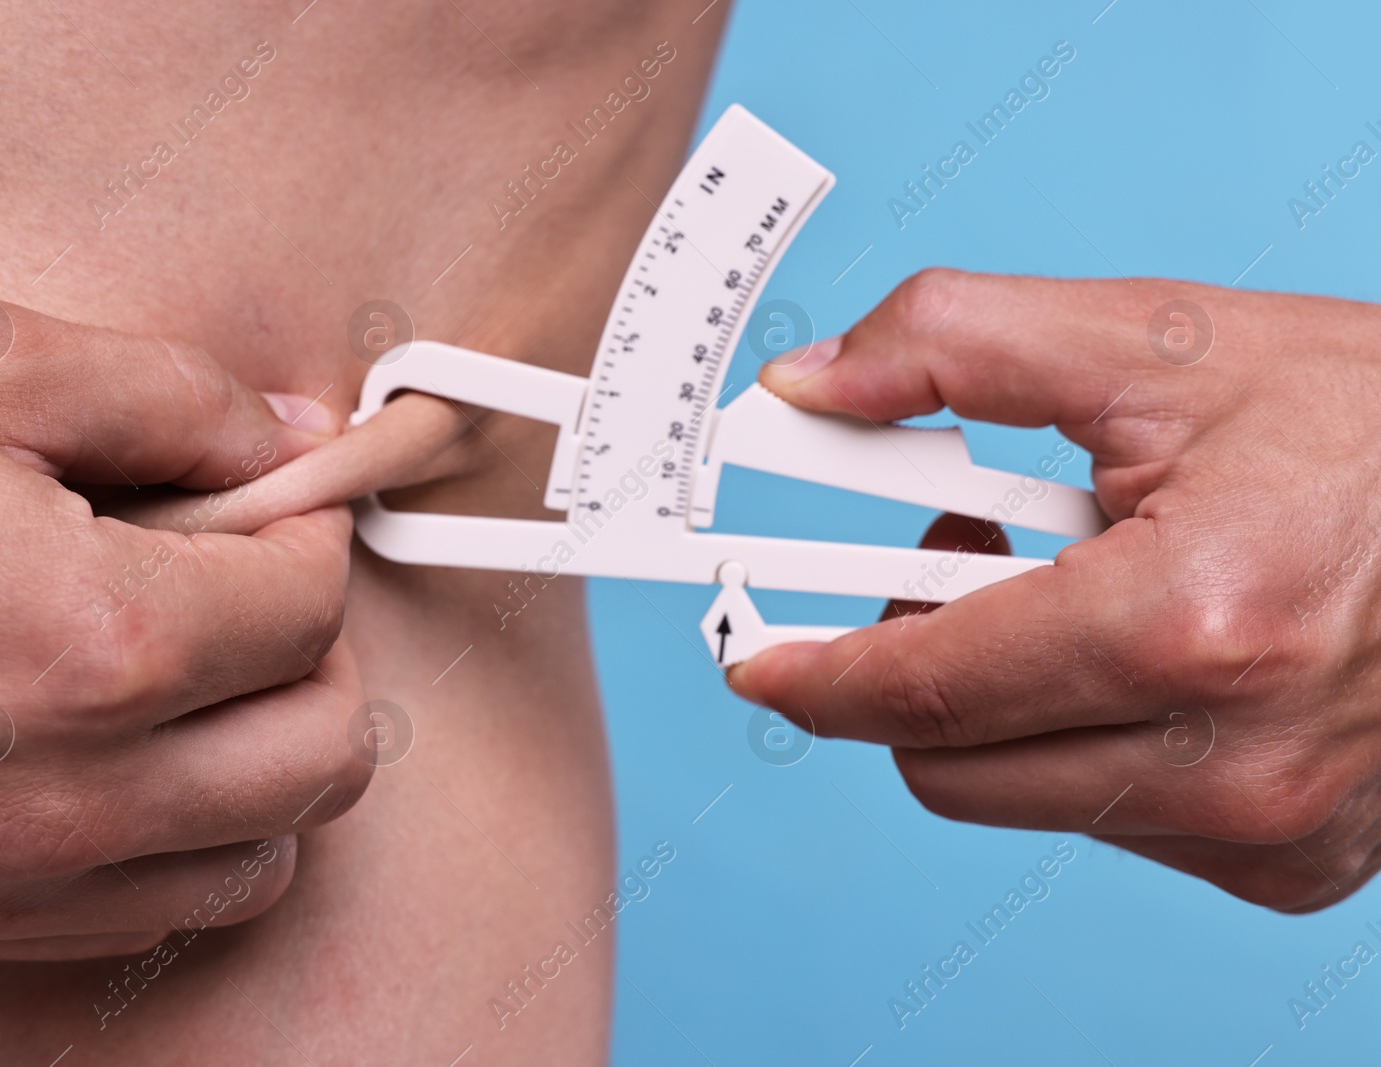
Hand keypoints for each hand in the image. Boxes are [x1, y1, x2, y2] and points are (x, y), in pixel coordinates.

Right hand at [0, 298, 372, 958]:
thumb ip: (170, 397)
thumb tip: (292, 433)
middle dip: (316, 652)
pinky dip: (196, 837)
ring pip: (266, 852)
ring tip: (204, 679)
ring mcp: (23, 875)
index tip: (273, 506)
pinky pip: (167, 910)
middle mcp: (79, 789)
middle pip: (324, 748)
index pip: (311, 606)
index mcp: (100, 640)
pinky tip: (143, 758)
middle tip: (251, 590)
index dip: (308, 534)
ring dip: (272, 757)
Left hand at [729, 268, 1380, 912]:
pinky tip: (1149, 652)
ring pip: (1026, 792)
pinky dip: (1091, 737)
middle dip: (913, 665)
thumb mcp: (1156, 341)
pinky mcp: (1295, 863)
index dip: (813, 672)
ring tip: (1082, 583)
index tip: (751, 658)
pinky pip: (1114, 818)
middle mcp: (1235, 763)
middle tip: (953, 559)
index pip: (928, 687)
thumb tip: (808, 390)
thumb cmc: (1368, 417)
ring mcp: (1273, 832)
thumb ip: (952, 346)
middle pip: (952, 764)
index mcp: (1190, 627)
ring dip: (1009, 695)